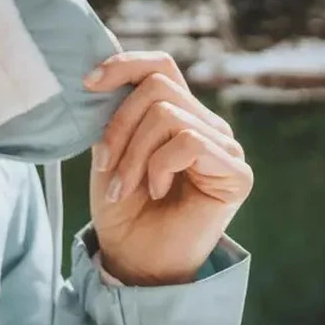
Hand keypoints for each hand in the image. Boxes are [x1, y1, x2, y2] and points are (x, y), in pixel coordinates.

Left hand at [84, 51, 252, 285]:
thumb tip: (99, 72)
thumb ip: (114, 113)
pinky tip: (156, 191)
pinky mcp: (237, 172)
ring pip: (168, 114)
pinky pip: (189, 141)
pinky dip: (160, 166)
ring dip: (134, 154)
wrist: (133, 259)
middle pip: (157, 87)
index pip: (160, 66)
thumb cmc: (121, 209)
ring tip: (125, 187)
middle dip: (119, 126)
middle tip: (106, 167)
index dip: (124, 64)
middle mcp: (205, 124)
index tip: (88, 83)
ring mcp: (224, 146)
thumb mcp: (108, 151)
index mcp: (177, 114)